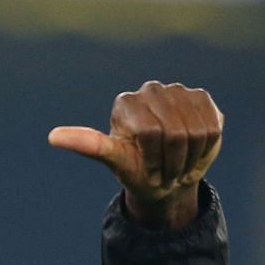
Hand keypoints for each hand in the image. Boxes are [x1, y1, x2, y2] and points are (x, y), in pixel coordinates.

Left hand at [48, 81, 223, 229]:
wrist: (168, 175)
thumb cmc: (137, 170)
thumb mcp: (114, 160)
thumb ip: (88, 145)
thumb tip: (52, 136)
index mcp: (126, 103)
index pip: (150, 134)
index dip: (154, 162)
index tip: (149, 174)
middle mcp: (151, 90)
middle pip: (174, 133)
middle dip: (172, 163)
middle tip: (166, 172)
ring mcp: (178, 91)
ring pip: (196, 132)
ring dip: (190, 158)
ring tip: (178, 163)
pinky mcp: (201, 98)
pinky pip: (212, 127)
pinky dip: (206, 148)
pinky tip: (195, 151)